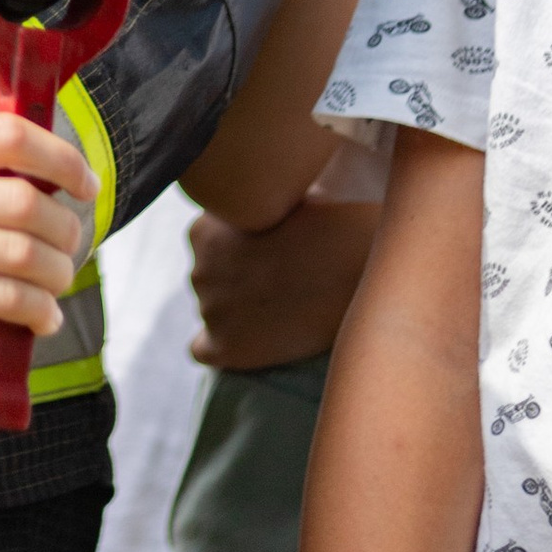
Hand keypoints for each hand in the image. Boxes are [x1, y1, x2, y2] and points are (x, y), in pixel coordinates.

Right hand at [0, 110, 91, 390]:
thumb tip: (46, 169)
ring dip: (56, 271)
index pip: (4, 135)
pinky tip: (40, 314)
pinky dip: (35, 310)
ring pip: (18, 251)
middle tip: (72, 241)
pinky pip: (1, 298)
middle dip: (64, 226)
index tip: (82, 180)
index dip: (60, 157)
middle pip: (21, 198)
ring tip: (57, 280)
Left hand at [189, 197, 379, 372]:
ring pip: (213, 314)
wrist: (353, 270)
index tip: (270, 255)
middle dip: (238, 283)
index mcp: (204, 231)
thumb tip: (264, 215)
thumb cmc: (330, 228)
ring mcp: (209, 310)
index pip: (205, 245)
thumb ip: (258, 210)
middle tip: (281, 285)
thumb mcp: (283, 199)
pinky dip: (225, 348)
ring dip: (238, 314)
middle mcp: (198, 271)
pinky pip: (204, 351)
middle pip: (208, 280)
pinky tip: (257, 341)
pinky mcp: (225, 347)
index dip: (239, 251)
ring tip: (282, 311)